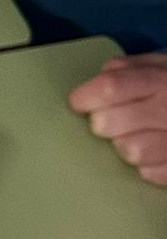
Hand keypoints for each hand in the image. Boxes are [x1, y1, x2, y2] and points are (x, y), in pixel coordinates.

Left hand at [69, 50, 166, 185]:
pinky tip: (156, 154)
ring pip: (129, 152)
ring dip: (125, 146)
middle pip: (109, 124)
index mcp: (161, 79)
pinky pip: (152, 173)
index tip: (80, 103)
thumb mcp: (163, 65)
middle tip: (109, 122)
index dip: (86, 97)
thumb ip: (129, 69)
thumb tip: (98, 80)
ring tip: (138, 137)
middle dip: (102, 124)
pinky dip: (148, 166)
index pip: (111, 88)